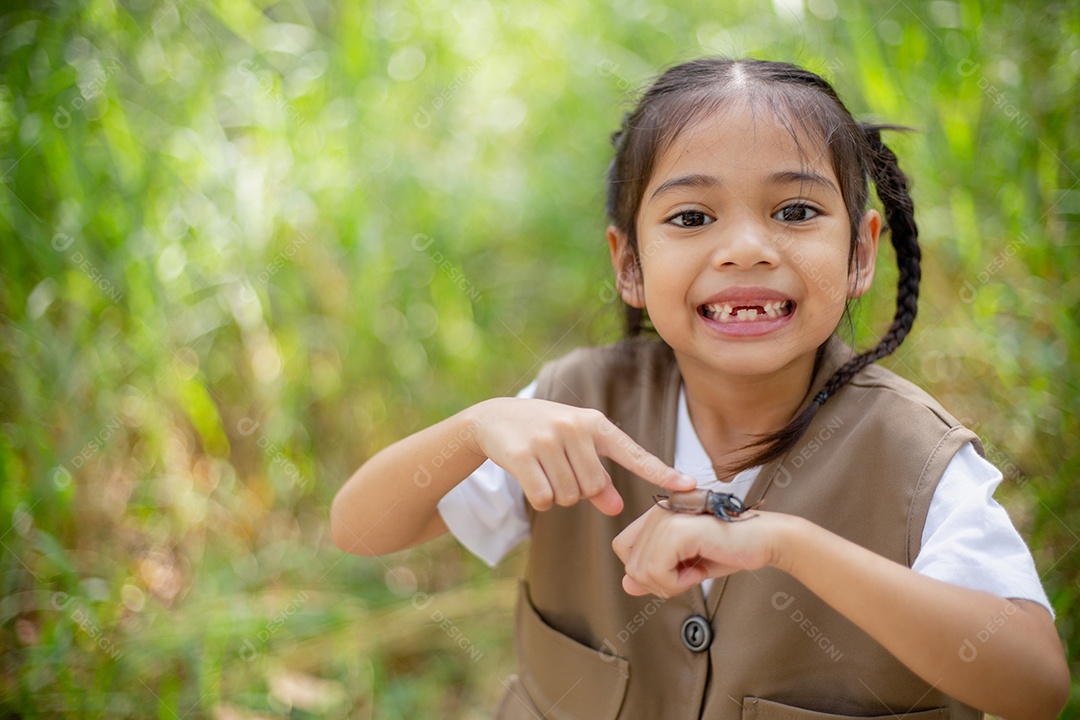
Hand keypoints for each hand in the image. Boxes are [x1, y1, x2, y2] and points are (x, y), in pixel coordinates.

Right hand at [467, 398, 694, 515]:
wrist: (494, 418)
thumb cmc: (544, 434)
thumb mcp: (576, 447)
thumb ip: (599, 479)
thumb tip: (617, 508)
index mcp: (595, 424)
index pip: (635, 453)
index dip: (662, 473)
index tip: (690, 486)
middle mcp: (574, 427)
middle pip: (594, 488)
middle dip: (579, 492)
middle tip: (561, 472)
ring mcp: (547, 439)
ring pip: (570, 496)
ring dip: (558, 495)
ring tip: (545, 470)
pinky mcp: (523, 454)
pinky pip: (545, 499)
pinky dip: (540, 499)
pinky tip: (530, 478)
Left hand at [612, 505, 788, 597]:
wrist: (765, 540)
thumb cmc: (730, 549)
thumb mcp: (685, 567)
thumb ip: (655, 574)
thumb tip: (627, 585)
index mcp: (657, 514)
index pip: (623, 547)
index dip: (644, 569)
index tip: (676, 570)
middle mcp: (658, 510)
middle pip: (630, 563)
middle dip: (658, 582)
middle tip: (689, 575)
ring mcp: (667, 517)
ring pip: (640, 571)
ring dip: (671, 584)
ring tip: (696, 571)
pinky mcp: (678, 529)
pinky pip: (656, 571)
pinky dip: (678, 583)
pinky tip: (699, 571)